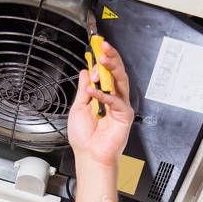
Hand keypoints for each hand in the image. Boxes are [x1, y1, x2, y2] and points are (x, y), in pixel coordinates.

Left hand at [67, 41, 134, 167]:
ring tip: (103, 58)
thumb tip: (85, 73)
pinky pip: (115, 99)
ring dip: (111, 68)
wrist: (89, 155)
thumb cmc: (84, 138)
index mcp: (102, 96)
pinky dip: (103, 94)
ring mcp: (120, 105)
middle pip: (115, 73)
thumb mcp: (78, 107)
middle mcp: (113, 98)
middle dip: (110, 57)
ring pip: (120, 80)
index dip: (101, 59)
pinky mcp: (124, 114)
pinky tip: (93, 92)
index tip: (96, 47)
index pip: (104, 73)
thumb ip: (83, 89)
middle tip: (103, 47)